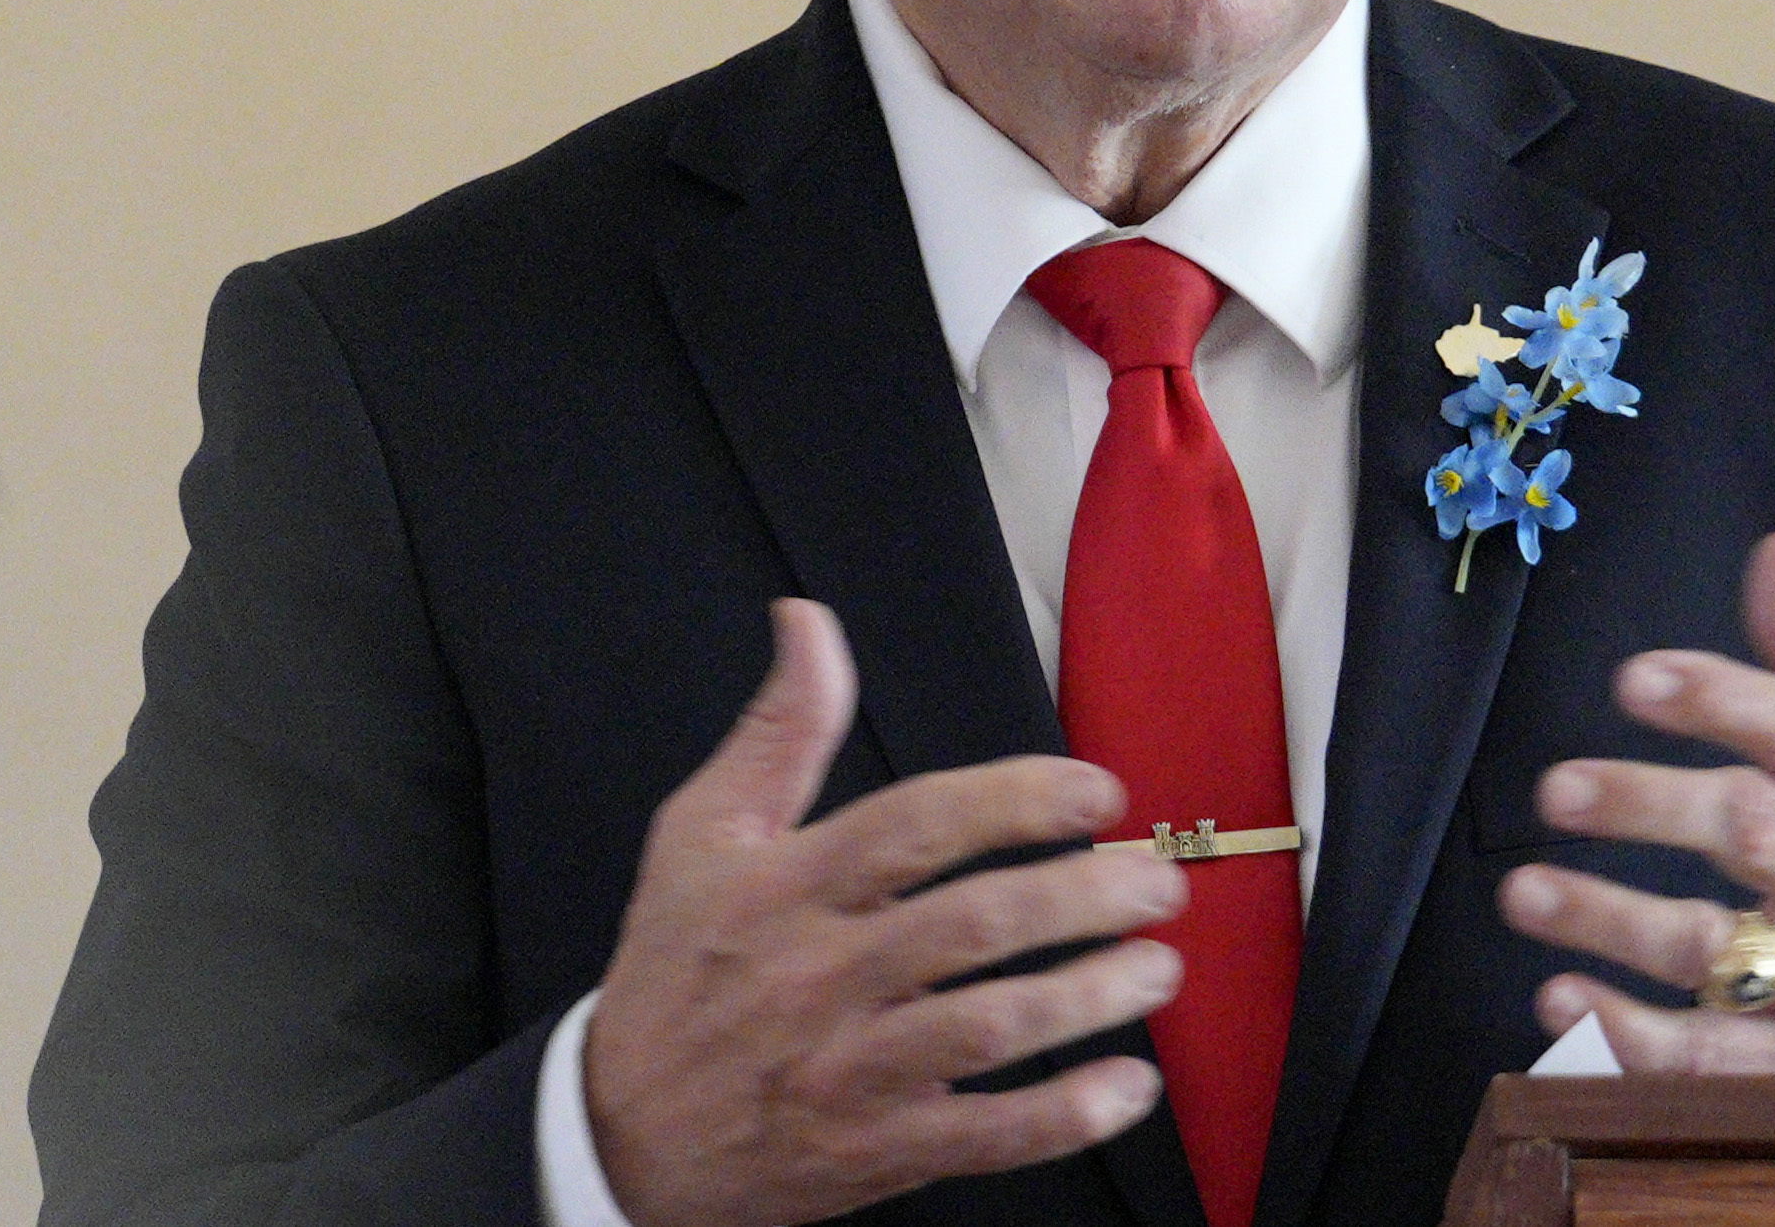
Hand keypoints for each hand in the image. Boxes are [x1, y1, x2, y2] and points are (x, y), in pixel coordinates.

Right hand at [586, 600, 1187, 1226]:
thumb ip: (780, 728)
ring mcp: (846, 1071)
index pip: (914, 826)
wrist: (615, 1134)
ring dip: (1088, 997)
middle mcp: (820, 976)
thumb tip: (808, 620)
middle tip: (1157, 882)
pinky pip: (981, 1137)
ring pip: (987, 1029)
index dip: (1015, 801)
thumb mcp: (701, 835)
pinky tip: (1127, 1087)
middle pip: (971, 925)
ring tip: (1159, 970)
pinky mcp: (869, 1152)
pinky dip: (1062, 1116)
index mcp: (787, 887)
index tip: (1099, 791)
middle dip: (1081, 897)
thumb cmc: (673, 969)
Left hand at [1496, 529, 1774, 1071]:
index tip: (1634, 680)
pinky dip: (1626, 1037)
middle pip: (1753, 832)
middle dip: (1647, 803)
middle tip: (1553, 788)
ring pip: (1715, 949)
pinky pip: (1706, 1060)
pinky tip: (1557, 1001)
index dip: (1721, 700)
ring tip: (1523, 890)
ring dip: (1609, 918)